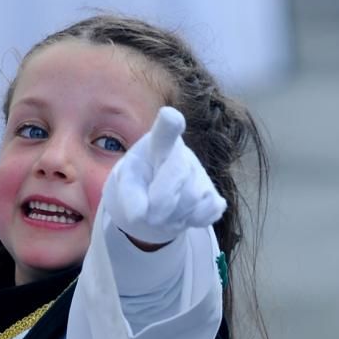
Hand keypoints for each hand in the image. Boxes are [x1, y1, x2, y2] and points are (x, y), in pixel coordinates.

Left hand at [101, 107, 226, 246]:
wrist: (153, 200)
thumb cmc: (138, 184)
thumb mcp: (125, 186)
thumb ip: (129, 196)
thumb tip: (141, 214)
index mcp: (156, 145)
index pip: (164, 132)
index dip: (169, 124)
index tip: (169, 116)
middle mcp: (183, 155)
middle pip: (178, 174)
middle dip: (161, 201)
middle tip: (149, 216)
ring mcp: (201, 175)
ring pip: (190, 200)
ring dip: (171, 217)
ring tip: (161, 214)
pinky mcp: (213, 196)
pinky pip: (206, 214)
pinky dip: (190, 223)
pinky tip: (181, 216)